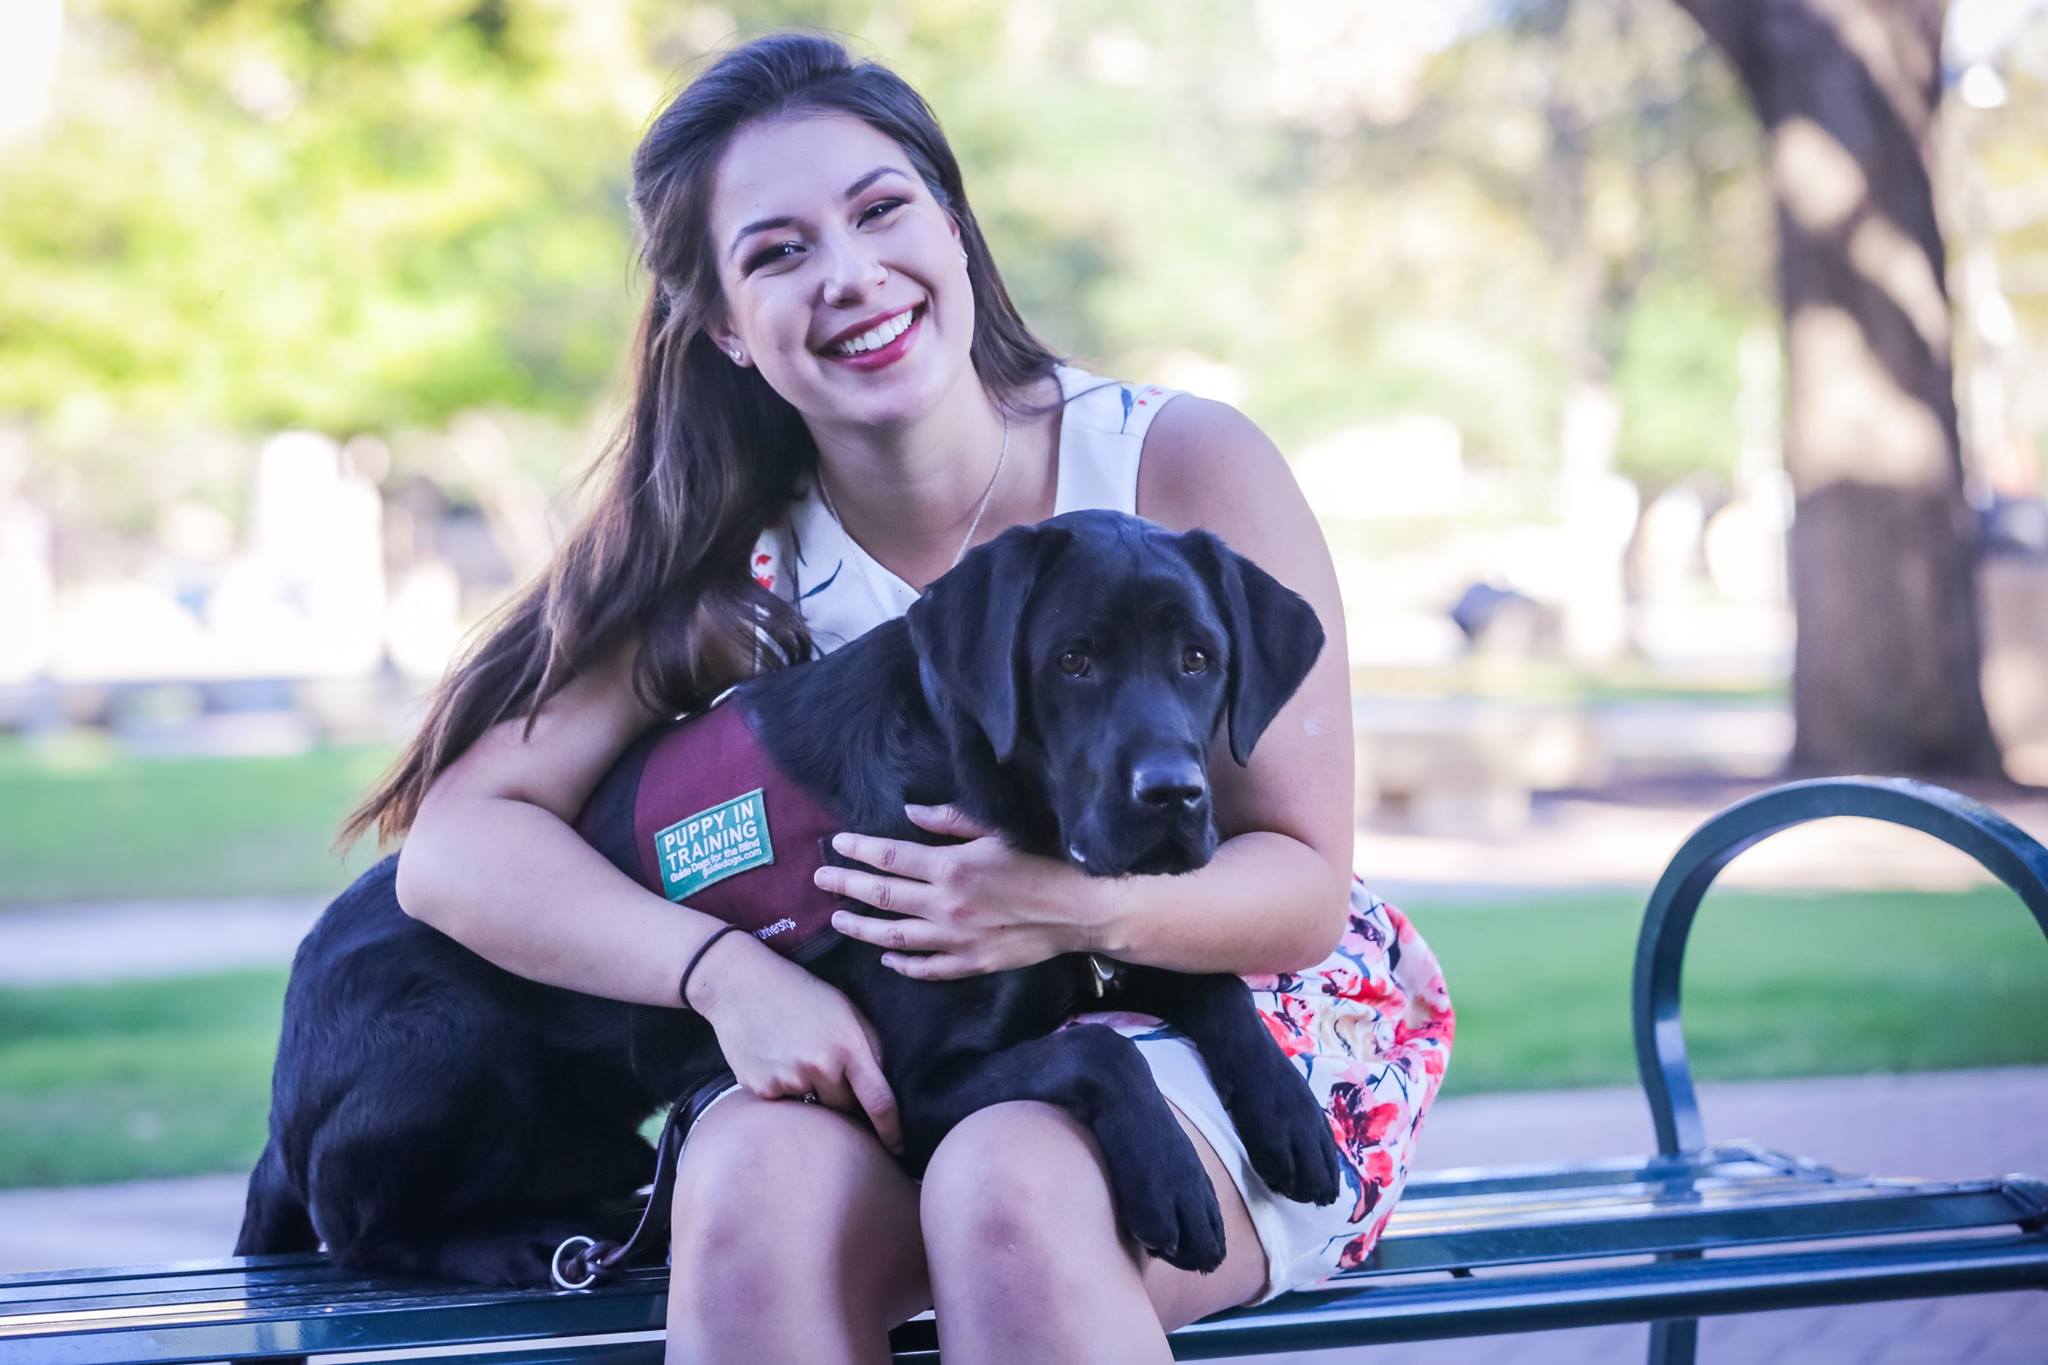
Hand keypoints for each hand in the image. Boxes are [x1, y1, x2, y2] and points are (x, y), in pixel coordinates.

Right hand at [685, 931, 901, 1152]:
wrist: (740, 985)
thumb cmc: (800, 994)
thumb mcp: (846, 1010)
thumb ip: (868, 1048)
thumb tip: (881, 1086)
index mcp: (848, 1047)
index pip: (879, 1102)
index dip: (891, 1131)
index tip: (897, 1149)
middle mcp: (820, 1068)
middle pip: (844, 1108)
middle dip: (842, 1096)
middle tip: (824, 1064)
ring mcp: (789, 1080)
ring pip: (813, 1107)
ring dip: (811, 1091)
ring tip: (795, 1054)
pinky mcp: (761, 1089)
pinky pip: (785, 1102)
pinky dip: (784, 1088)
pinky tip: (774, 1058)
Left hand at [815, 803, 1110, 980]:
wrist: (1082, 908)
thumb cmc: (1044, 860)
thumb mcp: (997, 829)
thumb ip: (950, 821)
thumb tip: (909, 813)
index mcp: (951, 866)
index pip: (888, 857)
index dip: (857, 850)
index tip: (835, 844)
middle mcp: (946, 905)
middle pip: (882, 896)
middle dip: (847, 886)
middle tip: (821, 880)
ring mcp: (957, 939)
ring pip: (894, 937)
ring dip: (862, 928)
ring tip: (840, 920)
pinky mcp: (972, 963)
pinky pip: (927, 968)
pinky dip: (902, 963)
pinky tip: (886, 956)